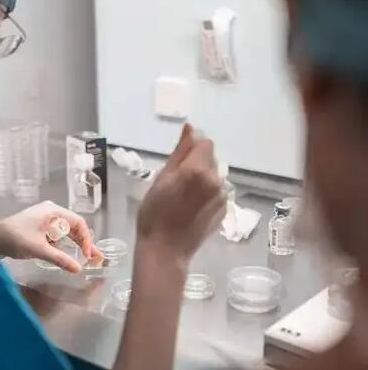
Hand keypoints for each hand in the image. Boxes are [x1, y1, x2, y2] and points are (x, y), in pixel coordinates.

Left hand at [0, 201, 102, 272]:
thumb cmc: (14, 238)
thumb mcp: (39, 249)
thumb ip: (60, 259)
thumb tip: (78, 268)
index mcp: (52, 211)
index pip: (78, 223)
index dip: (86, 239)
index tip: (88, 255)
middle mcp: (50, 212)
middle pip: (73, 227)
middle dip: (84, 242)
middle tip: (94, 258)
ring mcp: (43, 219)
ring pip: (65, 232)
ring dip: (74, 244)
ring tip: (85, 258)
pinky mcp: (37, 228)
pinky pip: (56, 235)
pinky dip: (63, 245)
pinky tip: (67, 255)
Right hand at [137, 124, 226, 261]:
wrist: (166, 250)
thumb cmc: (154, 214)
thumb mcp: (161, 178)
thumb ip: (179, 152)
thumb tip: (191, 128)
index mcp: (197, 170)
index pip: (205, 143)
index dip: (191, 148)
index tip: (178, 162)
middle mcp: (215, 181)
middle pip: (210, 159)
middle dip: (196, 163)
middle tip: (176, 182)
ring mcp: (222, 197)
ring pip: (214, 175)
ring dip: (202, 179)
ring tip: (183, 197)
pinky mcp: (224, 210)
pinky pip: (216, 192)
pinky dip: (206, 194)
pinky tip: (191, 208)